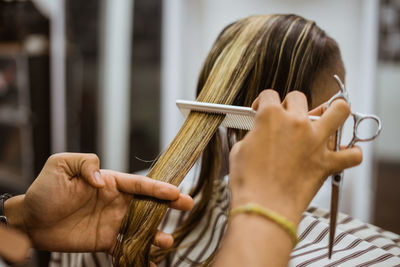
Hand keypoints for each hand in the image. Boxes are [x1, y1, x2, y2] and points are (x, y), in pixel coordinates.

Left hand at [5, 153, 192, 253]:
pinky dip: (140, 254)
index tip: (175, 191)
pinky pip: (126, 247)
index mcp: (108, 182)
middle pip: (148, 203)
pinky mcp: (105, 240)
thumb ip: (85, 163)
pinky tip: (151, 261)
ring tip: (168, 240)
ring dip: (157, 232)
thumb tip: (101, 180)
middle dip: (169, 203)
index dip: (157, 187)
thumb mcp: (61, 165)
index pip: (138, 184)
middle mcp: (115, 201)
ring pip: (141, 226)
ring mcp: (112, 221)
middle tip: (188, 205)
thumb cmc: (44, 189)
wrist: (30, 220)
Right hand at [229, 90, 361, 223]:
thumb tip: (259, 137)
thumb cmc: (248, 181)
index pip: (270, 95)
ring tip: (329, 116)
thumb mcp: (240, 151)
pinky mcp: (327, 162)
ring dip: (335, 110)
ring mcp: (315, 141)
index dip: (264, 102)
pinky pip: (352, 155)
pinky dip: (351, 154)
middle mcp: (296, 123)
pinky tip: (344, 154)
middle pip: (299, 97)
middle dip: (290, 105)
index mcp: (271, 116)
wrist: (263, 206)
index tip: (262, 110)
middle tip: (286, 119)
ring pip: (339, 110)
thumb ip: (253, 136)